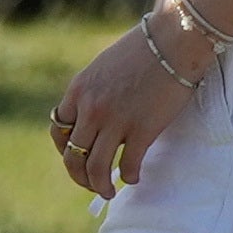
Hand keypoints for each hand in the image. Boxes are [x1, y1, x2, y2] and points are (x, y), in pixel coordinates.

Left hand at [50, 7, 210, 199]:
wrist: (173, 40)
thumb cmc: (144, 49)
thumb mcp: (104, 66)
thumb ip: (94, 91)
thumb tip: (93, 116)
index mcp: (79, 90)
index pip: (59, 131)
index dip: (65, 149)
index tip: (76, 156)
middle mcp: (91, 108)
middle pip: (72, 156)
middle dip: (79, 176)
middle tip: (90, 184)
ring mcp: (115, 121)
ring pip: (95, 168)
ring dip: (99, 186)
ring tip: (108, 192)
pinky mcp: (141, 130)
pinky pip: (127, 166)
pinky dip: (128, 177)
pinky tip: (134, 177)